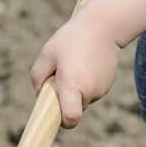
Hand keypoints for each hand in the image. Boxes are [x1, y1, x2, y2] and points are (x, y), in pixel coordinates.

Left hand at [30, 11, 119, 125]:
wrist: (103, 25)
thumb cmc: (71, 39)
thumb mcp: (47, 54)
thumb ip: (37, 77)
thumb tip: (40, 95)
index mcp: (72, 85)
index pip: (71, 118)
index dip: (62, 121)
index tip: (54, 112)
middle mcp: (89, 91)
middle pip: (73, 108)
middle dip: (64, 98)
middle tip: (61, 74)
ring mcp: (101, 89)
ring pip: (82, 99)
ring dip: (75, 89)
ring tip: (75, 64)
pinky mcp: (108, 84)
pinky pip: (91, 91)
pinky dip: (86, 83)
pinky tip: (85, 63)